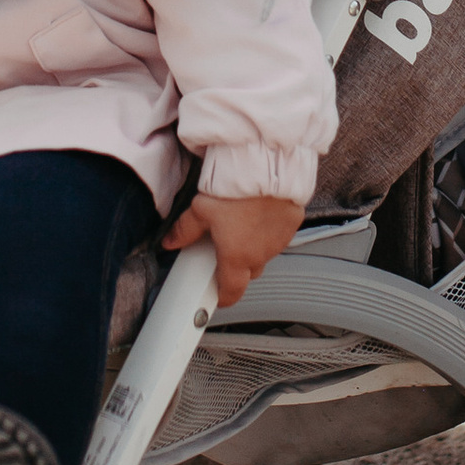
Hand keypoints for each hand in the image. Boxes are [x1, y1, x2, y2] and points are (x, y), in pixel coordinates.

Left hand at [163, 191, 304, 311]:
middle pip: (248, 272)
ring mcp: (279, 241)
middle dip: (236, 266)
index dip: (223, 297)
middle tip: (224, 249)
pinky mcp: (292, 224)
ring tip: (241, 224)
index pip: (231, 291)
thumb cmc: (237, 189)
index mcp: (237, 257)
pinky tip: (258, 214)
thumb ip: (185, 230)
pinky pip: (278, 236)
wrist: (266, 167)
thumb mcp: (201, 209)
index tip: (217, 295)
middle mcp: (261, 254)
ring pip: (264, 254)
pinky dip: (268, 231)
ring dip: (253, 247)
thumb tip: (172, 241)